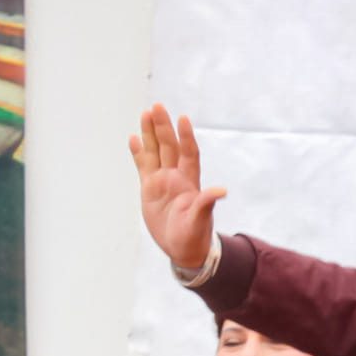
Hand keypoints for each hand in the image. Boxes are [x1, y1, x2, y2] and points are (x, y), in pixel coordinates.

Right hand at [129, 104, 226, 271]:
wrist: (183, 249)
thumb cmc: (195, 236)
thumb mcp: (200, 221)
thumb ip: (206, 203)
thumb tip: (222, 191)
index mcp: (190, 182)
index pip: (188, 153)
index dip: (186, 137)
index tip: (183, 118)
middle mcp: (176, 177)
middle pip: (169, 146)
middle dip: (163, 127)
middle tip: (157, 106)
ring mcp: (162, 181)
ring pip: (156, 152)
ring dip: (150, 134)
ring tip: (145, 113)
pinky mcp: (149, 189)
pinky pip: (143, 166)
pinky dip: (139, 152)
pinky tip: (134, 138)